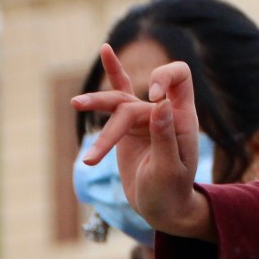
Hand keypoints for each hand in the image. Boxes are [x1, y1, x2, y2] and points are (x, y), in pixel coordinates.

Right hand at [70, 45, 215, 241]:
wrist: (163, 209)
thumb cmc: (171, 192)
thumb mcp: (169, 170)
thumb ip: (165, 137)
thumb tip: (160, 104)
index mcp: (183, 118)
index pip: (179, 77)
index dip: (164, 78)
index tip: (152, 99)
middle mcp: (164, 112)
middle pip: (135, 96)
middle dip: (111, 108)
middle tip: (81, 108)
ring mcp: (145, 118)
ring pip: (118, 101)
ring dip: (96, 103)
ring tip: (75, 103)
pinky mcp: (128, 125)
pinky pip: (118, 99)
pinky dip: (112, 75)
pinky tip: (106, 49)